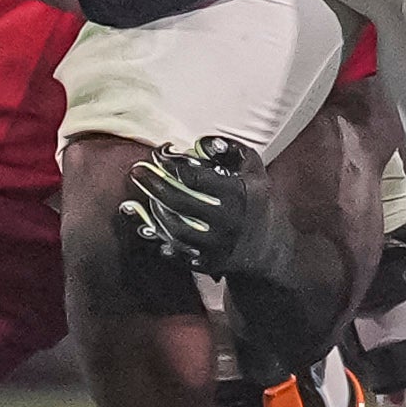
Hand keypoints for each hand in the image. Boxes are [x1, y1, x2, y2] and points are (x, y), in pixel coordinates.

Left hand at [118, 135, 295, 284]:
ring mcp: (216, 246)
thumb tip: (200, 142)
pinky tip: (147, 223)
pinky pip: (175, 250)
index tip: (158, 154)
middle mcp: (227, 222)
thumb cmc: (256, 200)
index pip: (195, 177)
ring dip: (153, 210)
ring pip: (173, 228)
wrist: (268, 249)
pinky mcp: (207, 264)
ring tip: (145, 196)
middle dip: (152, 184)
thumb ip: (230, 148)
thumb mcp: (253, 169)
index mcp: (238, 195)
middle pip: (178, 202)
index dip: (171, 163)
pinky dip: (158, 237)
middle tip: (136, 171)